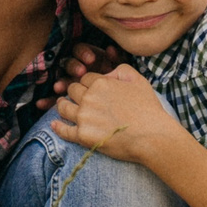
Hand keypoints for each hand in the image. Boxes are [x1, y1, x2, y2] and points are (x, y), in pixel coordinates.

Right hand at [48, 38, 125, 104]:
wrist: (124, 105)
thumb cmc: (122, 85)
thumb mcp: (123, 71)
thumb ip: (117, 59)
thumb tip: (110, 49)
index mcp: (89, 58)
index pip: (80, 50)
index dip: (83, 53)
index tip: (91, 59)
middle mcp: (77, 69)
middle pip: (69, 64)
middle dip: (73, 67)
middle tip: (80, 72)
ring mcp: (71, 84)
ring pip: (62, 80)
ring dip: (61, 83)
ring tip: (59, 88)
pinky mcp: (68, 99)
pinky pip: (55, 99)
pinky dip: (47, 101)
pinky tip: (40, 104)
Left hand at [54, 64, 187, 164]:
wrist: (152, 136)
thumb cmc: (148, 109)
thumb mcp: (138, 80)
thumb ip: (120, 69)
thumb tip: (106, 72)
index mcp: (101, 83)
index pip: (85, 78)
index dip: (87, 83)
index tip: (89, 88)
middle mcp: (89, 98)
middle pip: (72, 90)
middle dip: (74, 92)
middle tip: (75, 97)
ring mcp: (84, 117)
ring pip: (63, 107)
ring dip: (62, 105)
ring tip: (63, 106)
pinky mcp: (83, 136)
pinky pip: (64, 130)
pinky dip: (57, 127)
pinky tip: (54, 124)